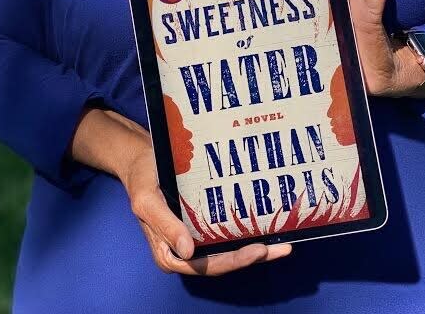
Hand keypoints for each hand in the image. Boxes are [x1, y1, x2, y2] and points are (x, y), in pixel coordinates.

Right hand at [118, 126, 292, 274]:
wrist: (141, 158)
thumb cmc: (142, 179)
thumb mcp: (146, 201)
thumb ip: (165, 225)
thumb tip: (188, 251)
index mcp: (169, 253)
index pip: (205, 266)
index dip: (234, 261)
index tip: (258, 250)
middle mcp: (185, 250)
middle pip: (223, 261)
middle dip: (253, 257)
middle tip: (282, 248)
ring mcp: (195, 236)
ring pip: (228, 249)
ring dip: (256, 249)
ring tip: (284, 244)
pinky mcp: (203, 222)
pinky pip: (226, 231)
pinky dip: (246, 231)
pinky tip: (268, 226)